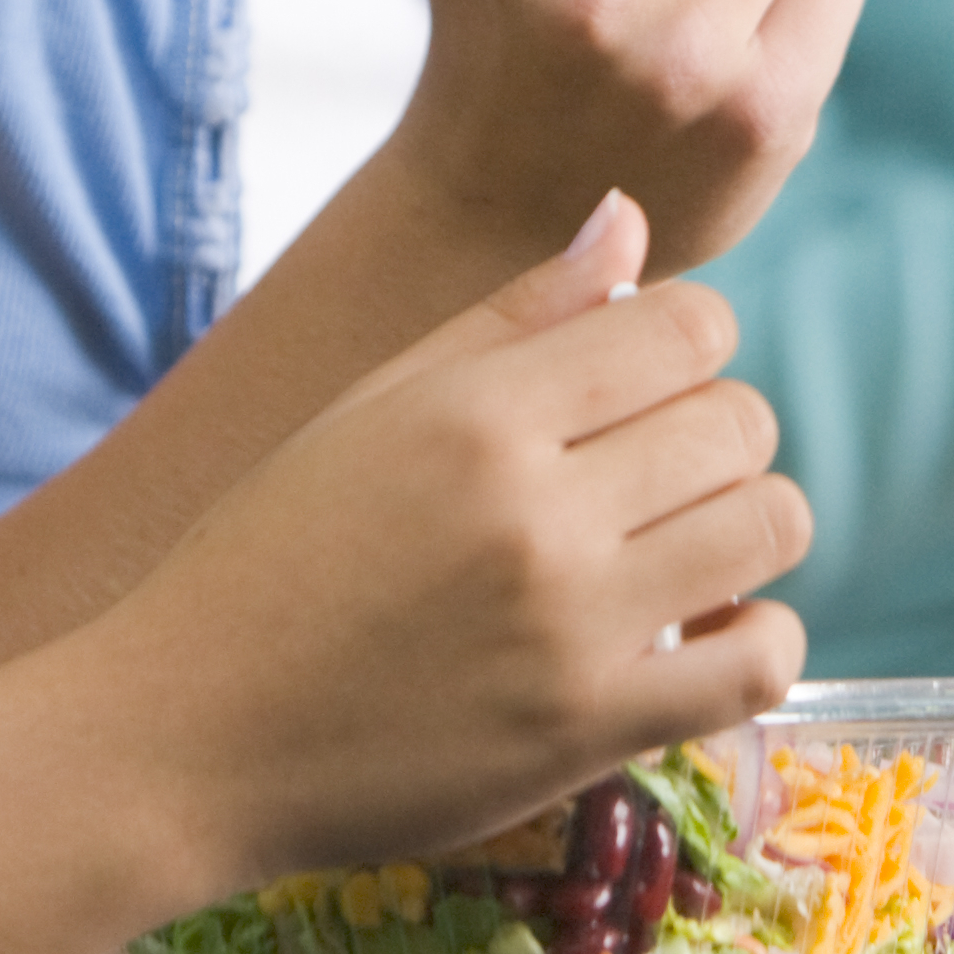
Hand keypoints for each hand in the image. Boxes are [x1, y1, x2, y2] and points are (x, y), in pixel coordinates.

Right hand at [100, 195, 809, 886]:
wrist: (182, 736)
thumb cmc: (268, 558)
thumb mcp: (372, 408)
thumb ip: (514, 315)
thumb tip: (629, 217)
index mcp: (479, 411)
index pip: (690, 323)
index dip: (689, 342)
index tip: (644, 384)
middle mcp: (537, 508)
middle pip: (739, 422)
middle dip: (717, 435)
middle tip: (655, 475)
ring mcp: (571, 626)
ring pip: (771, 525)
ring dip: (748, 527)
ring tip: (684, 547)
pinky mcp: (589, 732)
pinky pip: (759, 661)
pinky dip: (760, 637)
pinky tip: (705, 633)